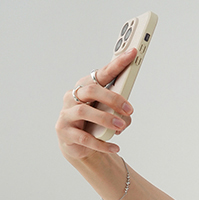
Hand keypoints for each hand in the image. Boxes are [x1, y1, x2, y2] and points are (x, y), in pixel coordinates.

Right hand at [55, 45, 137, 164]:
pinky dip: (102, 143)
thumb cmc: (95, 123)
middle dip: (112, 98)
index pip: (102, 73)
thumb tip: (127, 114)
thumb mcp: (108, 112)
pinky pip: (84, 138)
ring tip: (121, 126)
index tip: (133, 53)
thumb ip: (118, 109)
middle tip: (129, 109)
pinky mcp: (64, 132)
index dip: (117, 63)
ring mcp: (66, 114)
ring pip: (84, 112)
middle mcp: (72, 97)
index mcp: (85, 87)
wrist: (77, 145)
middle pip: (91, 90)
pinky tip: (115, 146)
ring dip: (106, 119)